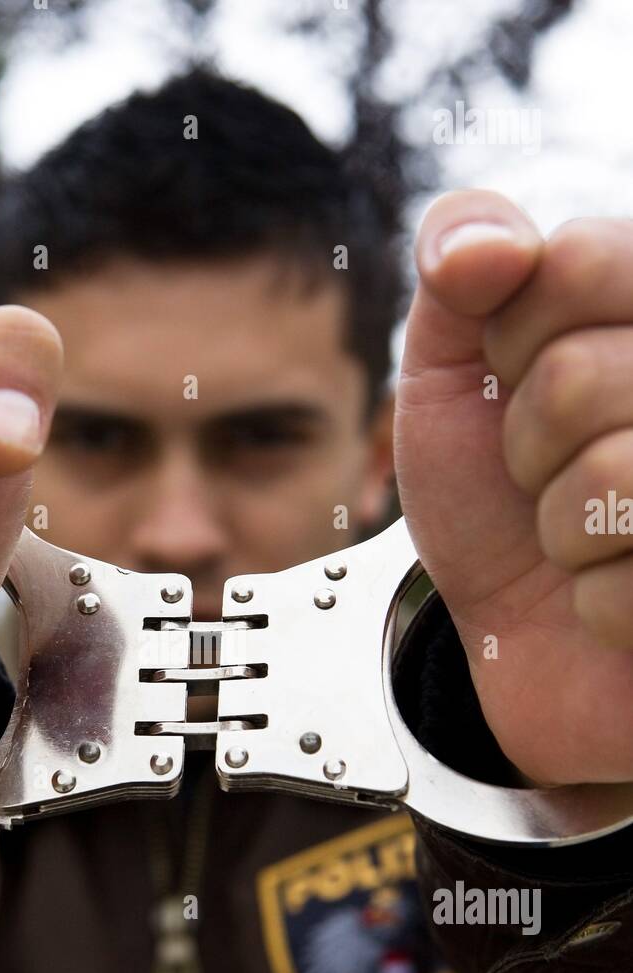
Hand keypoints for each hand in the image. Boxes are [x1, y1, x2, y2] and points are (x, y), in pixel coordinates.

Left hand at [395, 190, 632, 785]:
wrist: (520, 632)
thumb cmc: (495, 500)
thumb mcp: (451, 372)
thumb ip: (459, 269)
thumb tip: (486, 246)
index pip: (581, 257)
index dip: (512, 337)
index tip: (516, 380)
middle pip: (580, 377)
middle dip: (528, 443)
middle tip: (547, 474)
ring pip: (613, 478)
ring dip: (562, 527)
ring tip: (583, 535)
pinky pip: (625, 587)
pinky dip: (598, 606)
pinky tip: (614, 599)